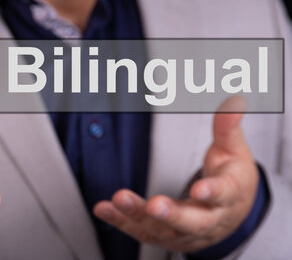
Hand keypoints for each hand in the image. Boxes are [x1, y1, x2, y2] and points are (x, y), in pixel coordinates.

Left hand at [93, 96, 258, 251]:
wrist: (232, 214)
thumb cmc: (231, 178)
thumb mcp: (233, 150)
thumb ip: (227, 128)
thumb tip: (234, 101)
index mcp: (231, 195)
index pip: (224, 195)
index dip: (212, 192)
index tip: (199, 189)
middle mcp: (210, 220)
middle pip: (193, 222)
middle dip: (172, 215)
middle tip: (154, 205)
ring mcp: (187, 233)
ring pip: (163, 230)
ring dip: (138, 216)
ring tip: (118, 199)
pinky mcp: (166, 236)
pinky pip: (143, 232)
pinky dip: (122, 223)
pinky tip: (104, 209)